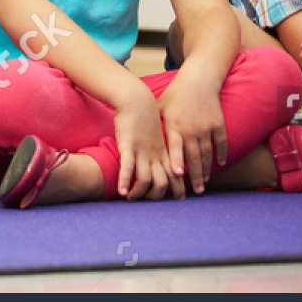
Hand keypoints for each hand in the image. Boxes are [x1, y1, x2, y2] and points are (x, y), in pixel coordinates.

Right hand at [113, 86, 171, 200]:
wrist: (136, 99)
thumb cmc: (145, 114)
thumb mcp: (157, 131)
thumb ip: (160, 144)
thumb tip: (160, 153)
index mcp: (163, 151)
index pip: (175, 174)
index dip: (179, 188)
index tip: (180, 198)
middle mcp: (155, 154)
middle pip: (163, 181)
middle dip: (159, 195)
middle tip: (151, 202)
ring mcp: (142, 151)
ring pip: (146, 178)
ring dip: (140, 192)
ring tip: (132, 199)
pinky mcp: (128, 145)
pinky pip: (128, 167)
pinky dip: (125, 181)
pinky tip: (122, 192)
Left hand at [157, 65, 226, 194]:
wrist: (198, 80)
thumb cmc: (175, 94)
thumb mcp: (160, 107)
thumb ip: (153, 123)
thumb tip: (137, 138)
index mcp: (175, 125)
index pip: (175, 147)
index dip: (175, 160)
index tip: (177, 175)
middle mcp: (191, 129)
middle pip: (193, 157)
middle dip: (194, 176)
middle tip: (195, 191)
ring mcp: (206, 127)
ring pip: (207, 154)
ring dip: (206, 169)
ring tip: (204, 182)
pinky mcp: (218, 124)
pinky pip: (221, 143)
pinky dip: (221, 154)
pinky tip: (220, 164)